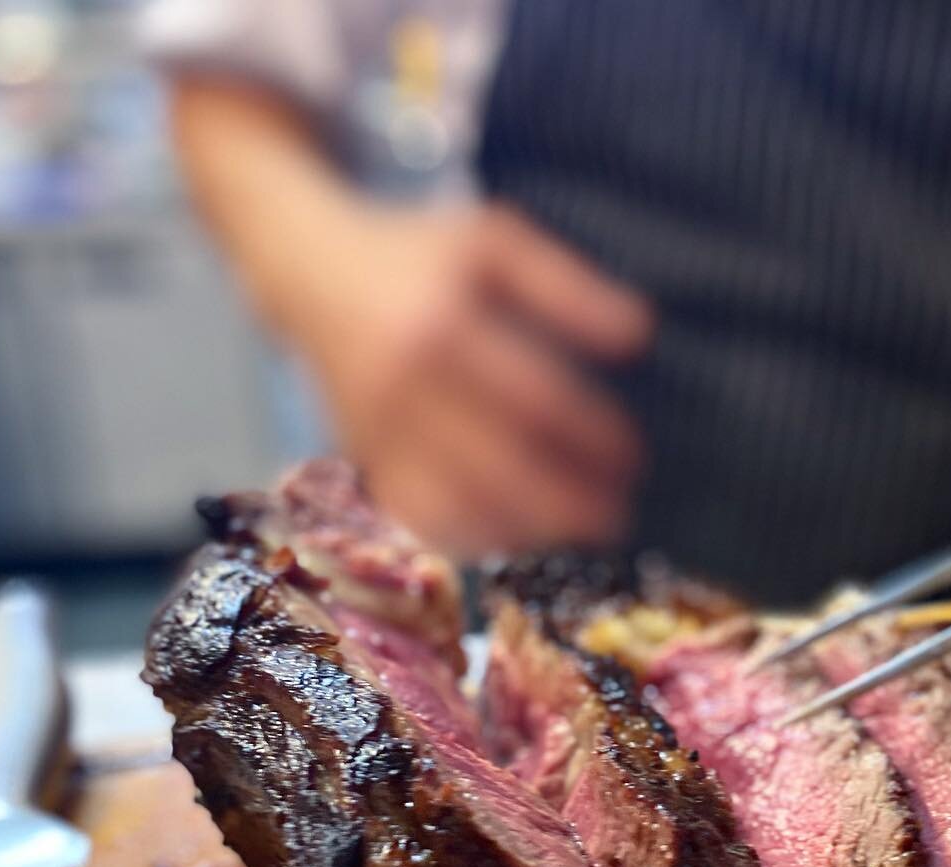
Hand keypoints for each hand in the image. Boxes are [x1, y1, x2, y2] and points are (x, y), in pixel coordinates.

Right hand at [289, 200, 652, 557]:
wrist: (309, 272)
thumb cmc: (418, 258)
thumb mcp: (492, 245)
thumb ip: (566, 287)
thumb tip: (641, 337)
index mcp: (439, 329)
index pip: (533, 402)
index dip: (590, 439)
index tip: (634, 459)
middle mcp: (400, 389)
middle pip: (498, 468)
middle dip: (568, 503)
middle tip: (620, 517)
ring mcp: (376, 433)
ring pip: (457, 507)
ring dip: (525, 530)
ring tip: (577, 533)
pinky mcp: (363, 460)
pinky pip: (419, 518)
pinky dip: (472, 537)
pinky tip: (518, 535)